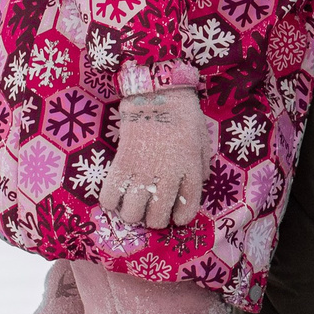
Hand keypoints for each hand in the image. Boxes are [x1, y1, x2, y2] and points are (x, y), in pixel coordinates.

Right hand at [100, 90, 209, 228]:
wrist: (158, 93)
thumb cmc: (183, 115)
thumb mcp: (202, 141)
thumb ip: (201, 166)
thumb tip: (199, 184)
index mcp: (190, 172)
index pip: (187, 210)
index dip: (180, 218)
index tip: (175, 216)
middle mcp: (167, 177)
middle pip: (157, 219)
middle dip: (154, 220)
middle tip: (151, 211)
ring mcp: (142, 172)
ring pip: (132, 214)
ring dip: (132, 214)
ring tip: (133, 206)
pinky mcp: (121, 163)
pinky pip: (111, 195)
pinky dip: (110, 202)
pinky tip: (115, 197)